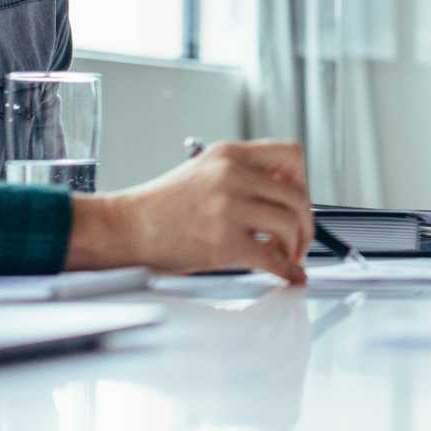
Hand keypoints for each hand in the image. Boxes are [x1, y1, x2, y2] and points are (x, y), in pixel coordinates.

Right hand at [66, 140, 313, 282]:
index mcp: (229, 154)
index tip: (299, 200)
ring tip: (287, 256)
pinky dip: (287, 271)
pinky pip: (272, 258)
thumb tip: (283, 193)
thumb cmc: (159, 206)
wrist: (124, 227)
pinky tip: (287, 276)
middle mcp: (232, 175)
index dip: (302, 180)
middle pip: (296, 194)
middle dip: (305, 222)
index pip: (291, 155)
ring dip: (296, 246)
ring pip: (289, 224)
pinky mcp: (224, 242)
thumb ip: (242, 174)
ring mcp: (229, 208)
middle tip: (301, 239)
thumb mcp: (203, 170)